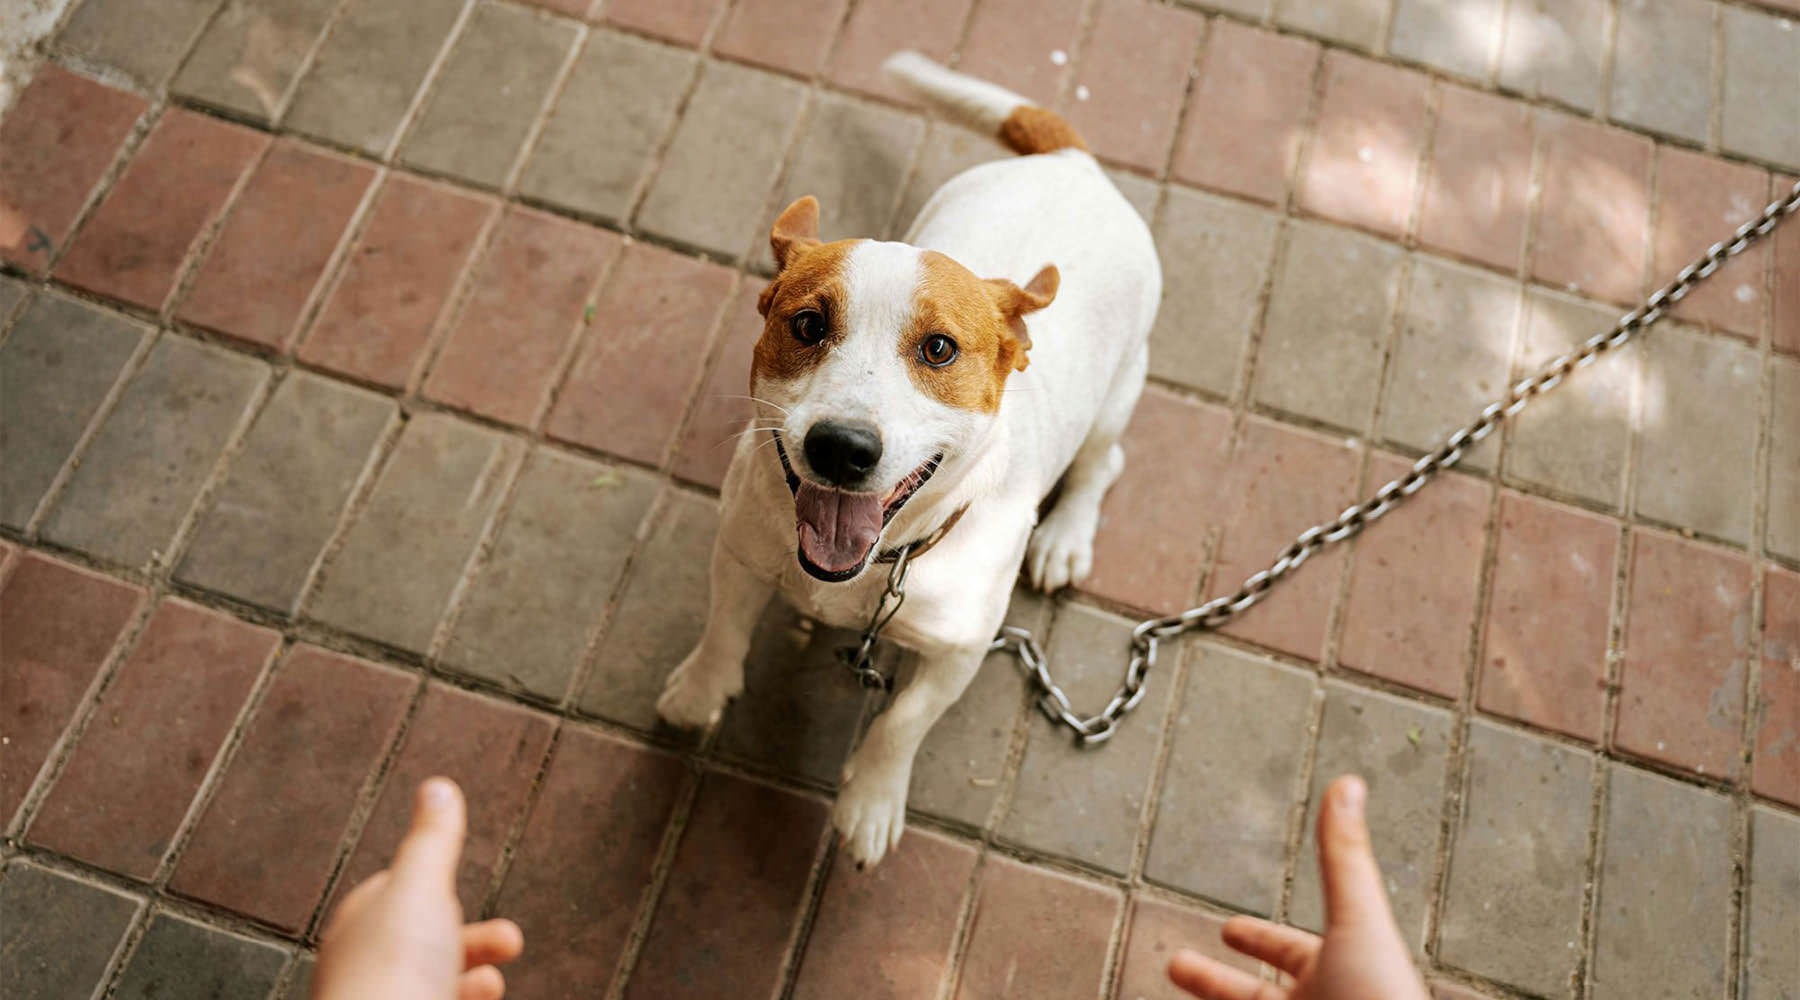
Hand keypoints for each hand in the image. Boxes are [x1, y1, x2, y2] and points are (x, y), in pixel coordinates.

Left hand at [312, 778, 524, 999]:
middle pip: (424, 944)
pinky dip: (464, 999)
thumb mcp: (420, 888)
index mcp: (358, 927)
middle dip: (473, 938)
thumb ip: (432, 840)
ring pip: (435, 984)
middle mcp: (364, 972)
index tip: (452, 884)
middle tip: (511, 941)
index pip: (392, 895)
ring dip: (473, 978)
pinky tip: (480, 998)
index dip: (430, 887)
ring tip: (492, 987)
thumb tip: (437, 787)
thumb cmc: (392, 977)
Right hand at [1168, 775, 1429, 999]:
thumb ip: (1342, 857)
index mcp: (1335, 976)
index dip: (1257, 939)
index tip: (1228, 929)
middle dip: (1213, 982)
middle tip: (1177, 964)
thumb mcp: (1357, 922)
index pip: (1289, 955)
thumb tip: (1350, 781)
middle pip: (1252, 998)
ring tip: (1164, 988)